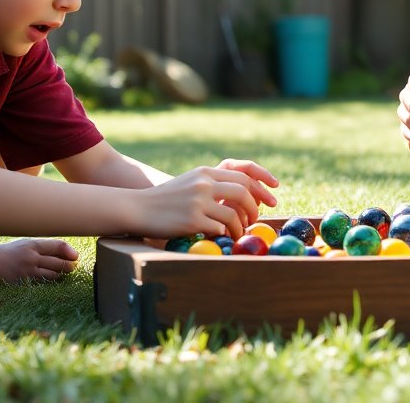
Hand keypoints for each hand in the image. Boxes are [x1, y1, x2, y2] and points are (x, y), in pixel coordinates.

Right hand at [136, 163, 278, 239]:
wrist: (138, 207)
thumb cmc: (165, 199)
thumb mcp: (190, 182)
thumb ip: (212, 184)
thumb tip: (241, 195)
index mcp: (205, 172)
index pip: (243, 176)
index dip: (261, 188)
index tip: (271, 199)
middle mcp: (204, 183)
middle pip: (243, 193)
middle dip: (254, 209)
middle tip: (254, 221)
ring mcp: (198, 202)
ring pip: (233, 215)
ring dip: (239, 228)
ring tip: (236, 234)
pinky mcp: (192, 220)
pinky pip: (219, 229)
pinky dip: (224, 235)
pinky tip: (220, 238)